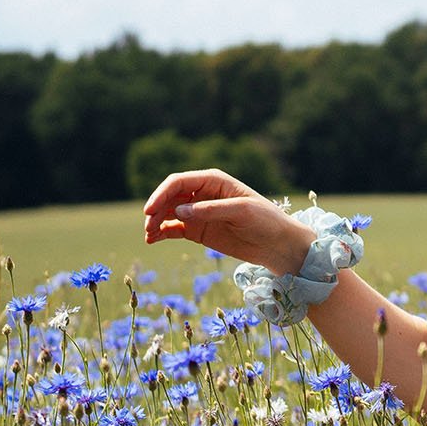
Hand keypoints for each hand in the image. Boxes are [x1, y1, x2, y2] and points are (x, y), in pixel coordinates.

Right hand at [141, 169, 311, 272]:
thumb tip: (179, 211)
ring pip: (168, 213)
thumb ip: (211, 210)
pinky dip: (161, 233)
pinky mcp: (197, 230)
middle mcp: (202, 194)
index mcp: (213, 181)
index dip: (162, 193)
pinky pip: (172, 229)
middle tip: (148, 227)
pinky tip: (152, 240)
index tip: (150, 210)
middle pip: (169, 197)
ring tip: (149, 236)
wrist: (277, 245)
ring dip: (154, 222)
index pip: (179, 182)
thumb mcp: (242, 211)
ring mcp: (198, 213)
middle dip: (155, 209)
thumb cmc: (265, 221)